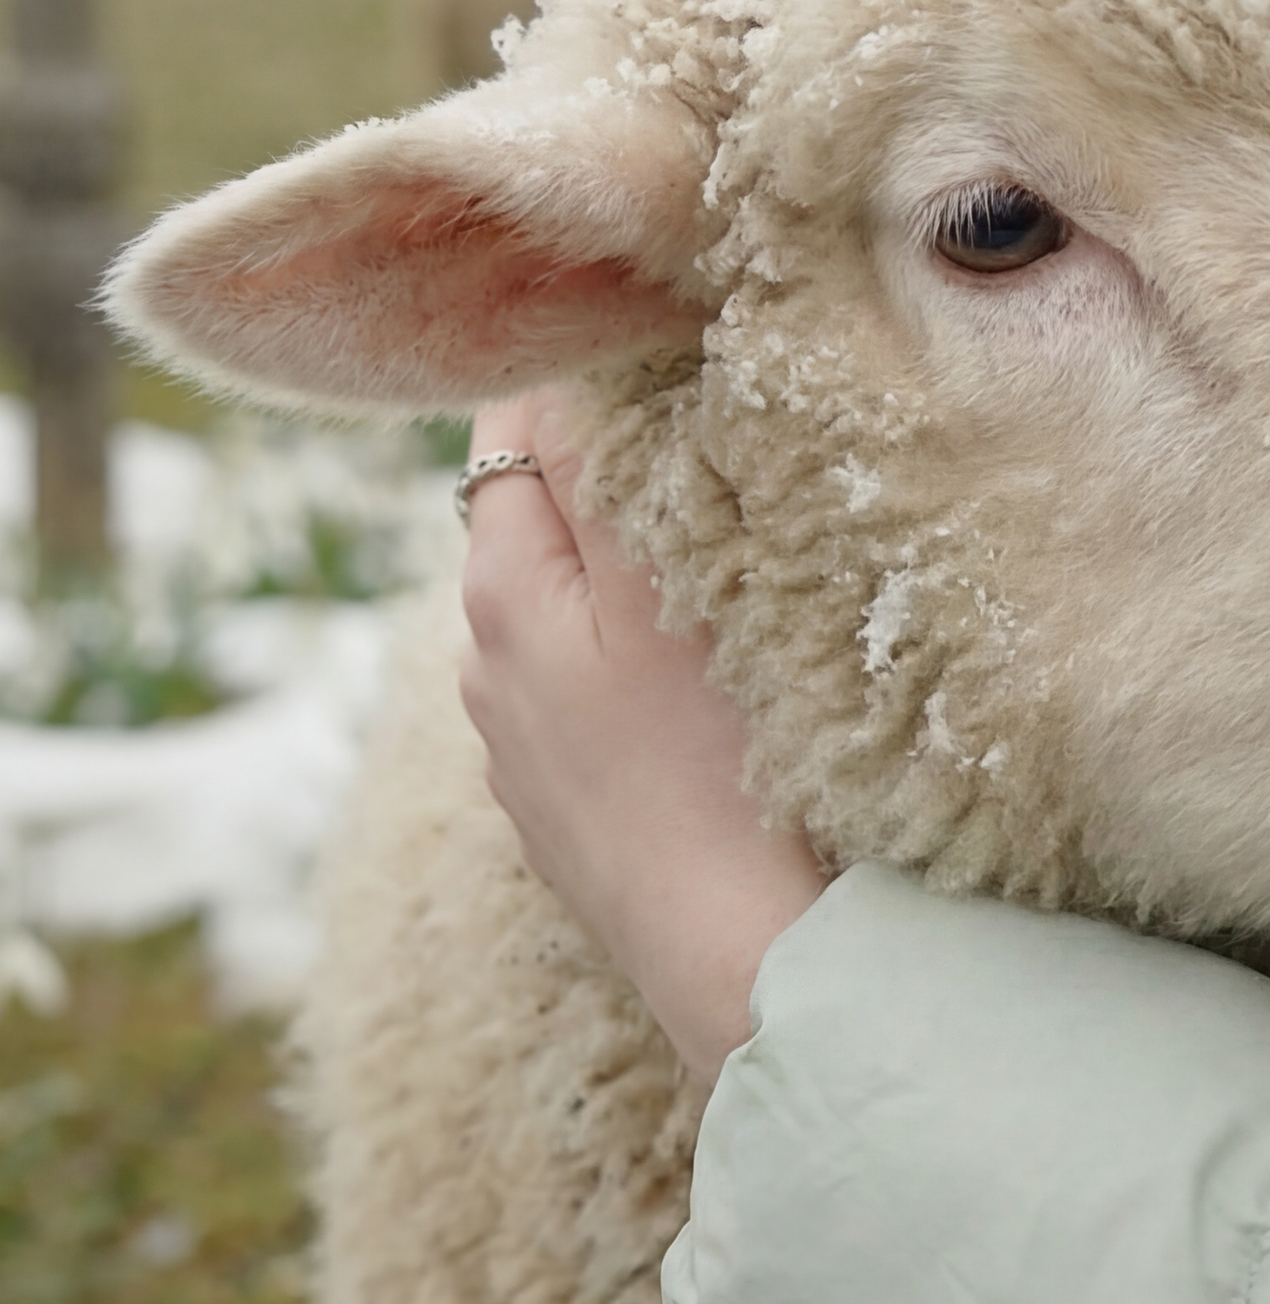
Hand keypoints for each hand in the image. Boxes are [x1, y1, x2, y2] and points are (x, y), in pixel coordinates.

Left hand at [456, 386, 828, 1077]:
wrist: (748, 969)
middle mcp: (486, 667)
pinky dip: (642, 662)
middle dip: (614, 466)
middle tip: (718, 426)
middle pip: (542, 511)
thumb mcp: (661, 586)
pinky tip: (712, 679)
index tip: (665, 335)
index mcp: (498, 589)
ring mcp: (528, 751)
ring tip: (728, 548)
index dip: (583, 366)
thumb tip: (574, 353)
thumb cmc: (715, 770)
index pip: (514, 420)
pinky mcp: (580, 816)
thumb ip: (606, 466)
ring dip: (631, 569)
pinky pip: (600, 694)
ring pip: (574, 607)